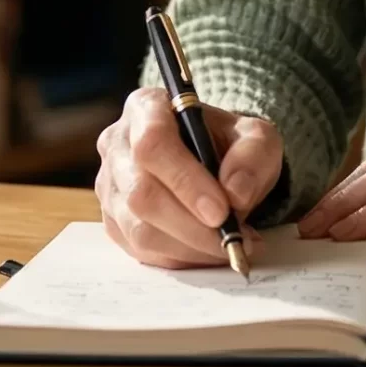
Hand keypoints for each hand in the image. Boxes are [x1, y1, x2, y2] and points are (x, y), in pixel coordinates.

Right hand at [95, 87, 283, 268]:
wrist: (216, 162)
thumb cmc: (229, 144)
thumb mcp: (255, 137)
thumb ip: (252, 156)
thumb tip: (235, 193)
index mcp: (146, 108)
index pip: (153, 144)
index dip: (185, 181)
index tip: (221, 211)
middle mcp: (117, 144)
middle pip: (141, 193)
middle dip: (191, 225)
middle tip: (232, 239)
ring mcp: (110, 185)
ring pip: (138, 228)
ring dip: (189, 246)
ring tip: (228, 246)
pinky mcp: (113, 219)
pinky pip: (139, 250)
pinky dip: (178, 258)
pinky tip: (206, 251)